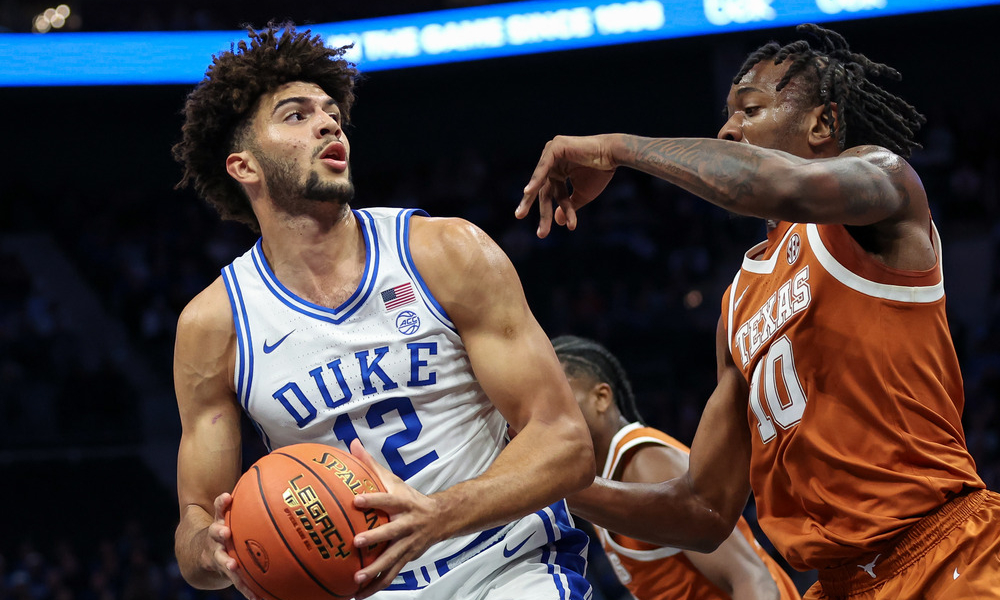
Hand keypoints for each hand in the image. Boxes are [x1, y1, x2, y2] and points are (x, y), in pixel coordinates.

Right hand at [207, 493, 260, 599]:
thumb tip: (287, 489)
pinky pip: (237, 582)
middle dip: (219, 532)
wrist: (200, 554)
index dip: (221, 502)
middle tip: (225, 532)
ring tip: (234, 566)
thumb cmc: (229, 528)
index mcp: (220, 521)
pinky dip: (247, 590)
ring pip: (221, 560)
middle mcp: (215, 538)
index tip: (226, 497)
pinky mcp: (224, 573)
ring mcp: (217, 556)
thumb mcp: (233, 516)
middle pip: (214, 533)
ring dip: (228, 563)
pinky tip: (259, 598)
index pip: (218, 508)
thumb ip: (252, 504)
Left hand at [349, 439, 446, 598]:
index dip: (373, 499)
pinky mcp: (408, 558)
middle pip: (392, 533)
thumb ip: (371, 465)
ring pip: (392, 560)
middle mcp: (408, 525)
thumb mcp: (394, 480)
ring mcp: (409, 544)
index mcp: (404, 504)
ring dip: (375, 571)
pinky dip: (376, 585)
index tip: (356, 500)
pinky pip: (391, 574)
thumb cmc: (411, 499)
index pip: (388, 499)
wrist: (442, 518)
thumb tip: (352, 445)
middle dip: (375, 539)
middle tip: (356, 543)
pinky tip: (360, 594)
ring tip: (357, 580)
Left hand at [515, 134, 620, 237]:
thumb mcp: (582, 195)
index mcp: (559, 172)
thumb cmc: (600, 174)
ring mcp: (552, 153)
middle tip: (518, 217)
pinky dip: (536, 179)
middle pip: (541, 187)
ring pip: (540, 179)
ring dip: (531, 196)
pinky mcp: (555, 147)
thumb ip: (568, 206)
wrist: (613, 156)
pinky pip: (544, 167)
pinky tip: (529, 192)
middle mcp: (553, 162)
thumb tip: (557, 221)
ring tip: (521, 212)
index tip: (543, 232)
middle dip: (530, 203)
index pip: (550, 194)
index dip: (548, 212)